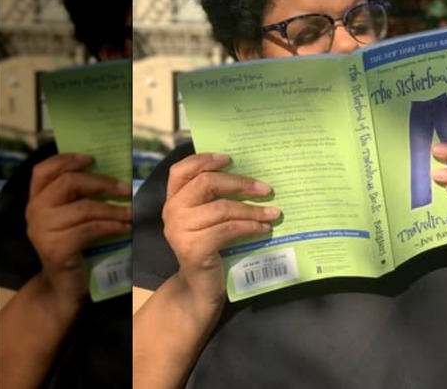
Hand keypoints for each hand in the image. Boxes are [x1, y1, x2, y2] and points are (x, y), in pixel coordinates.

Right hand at [26, 153, 131, 303]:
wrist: (64, 285)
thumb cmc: (75, 246)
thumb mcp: (74, 217)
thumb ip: (81, 196)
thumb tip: (114, 174)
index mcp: (37, 199)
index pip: (44, 170)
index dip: (68, 160)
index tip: (93, 159)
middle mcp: (35, 211)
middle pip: (69, 183)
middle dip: (102, 183)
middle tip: (126, 189)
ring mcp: (42, 230)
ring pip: (85, 208)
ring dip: (114, 208)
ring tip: (131, 212)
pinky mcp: (56, 248)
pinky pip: (91, 229)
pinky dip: (113, 226)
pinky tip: (125, 228)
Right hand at [162, 153, 279, 304]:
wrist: (201, 287)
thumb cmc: (211, 246)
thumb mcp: (210, 219)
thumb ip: (217, 198)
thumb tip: (253, 177)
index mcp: (174, 199)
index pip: (181, 170)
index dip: (204, 160)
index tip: (230, 159)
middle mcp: (172, 211)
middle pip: (206, 183)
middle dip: (240, 183)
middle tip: (266, 189)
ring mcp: (180, 231)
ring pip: (222, 208)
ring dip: (252, 209)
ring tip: (274, 213)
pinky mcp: (193, 248)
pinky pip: (228, 229)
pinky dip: (250, 227)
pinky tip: (264, 229)